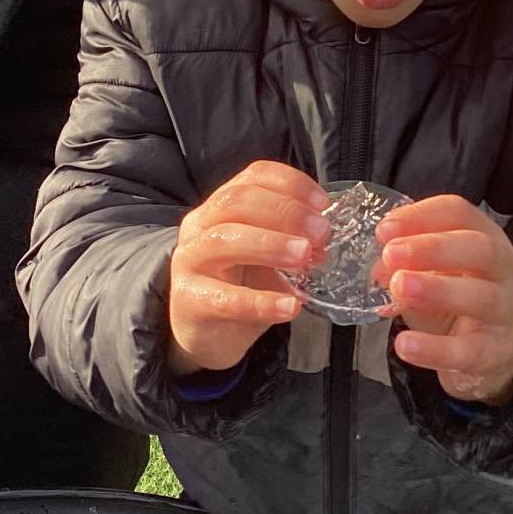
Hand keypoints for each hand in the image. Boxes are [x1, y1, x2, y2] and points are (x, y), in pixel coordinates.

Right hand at [167, 161, 329, 377]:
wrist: (206, 335)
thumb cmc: (238, 288)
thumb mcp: (267, 258)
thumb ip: (290, 244)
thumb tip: (323, 241)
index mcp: (220, 207)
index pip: (253, 177)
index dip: (291, 184)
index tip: (323, 204)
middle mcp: (200, 225)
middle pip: (236, 201)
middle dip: (285, 212)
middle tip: (320, 233)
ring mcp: (189, 261)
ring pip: (225, 239)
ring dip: (271, 244)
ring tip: (304, 257)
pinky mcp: (189, 300)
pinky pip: (225, 298)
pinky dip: (262, 302)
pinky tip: (290, 306)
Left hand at [378, 196, 512, 405]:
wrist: (484, 360)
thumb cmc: (454, 307)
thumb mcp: (429, 277)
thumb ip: (405, 267)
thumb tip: (380, 268)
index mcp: (489, 240)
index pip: (460, 214)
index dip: (422, 216)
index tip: (384, 229)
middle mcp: (508, 272)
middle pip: (481, 248)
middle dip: (433, 248)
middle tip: (391, 254)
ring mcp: (509, 315)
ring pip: (482, 297)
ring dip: (436, 290)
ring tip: (398, 288)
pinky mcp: (500, 355)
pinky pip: (470, 352)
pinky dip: (435, 349)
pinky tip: (405, 344)